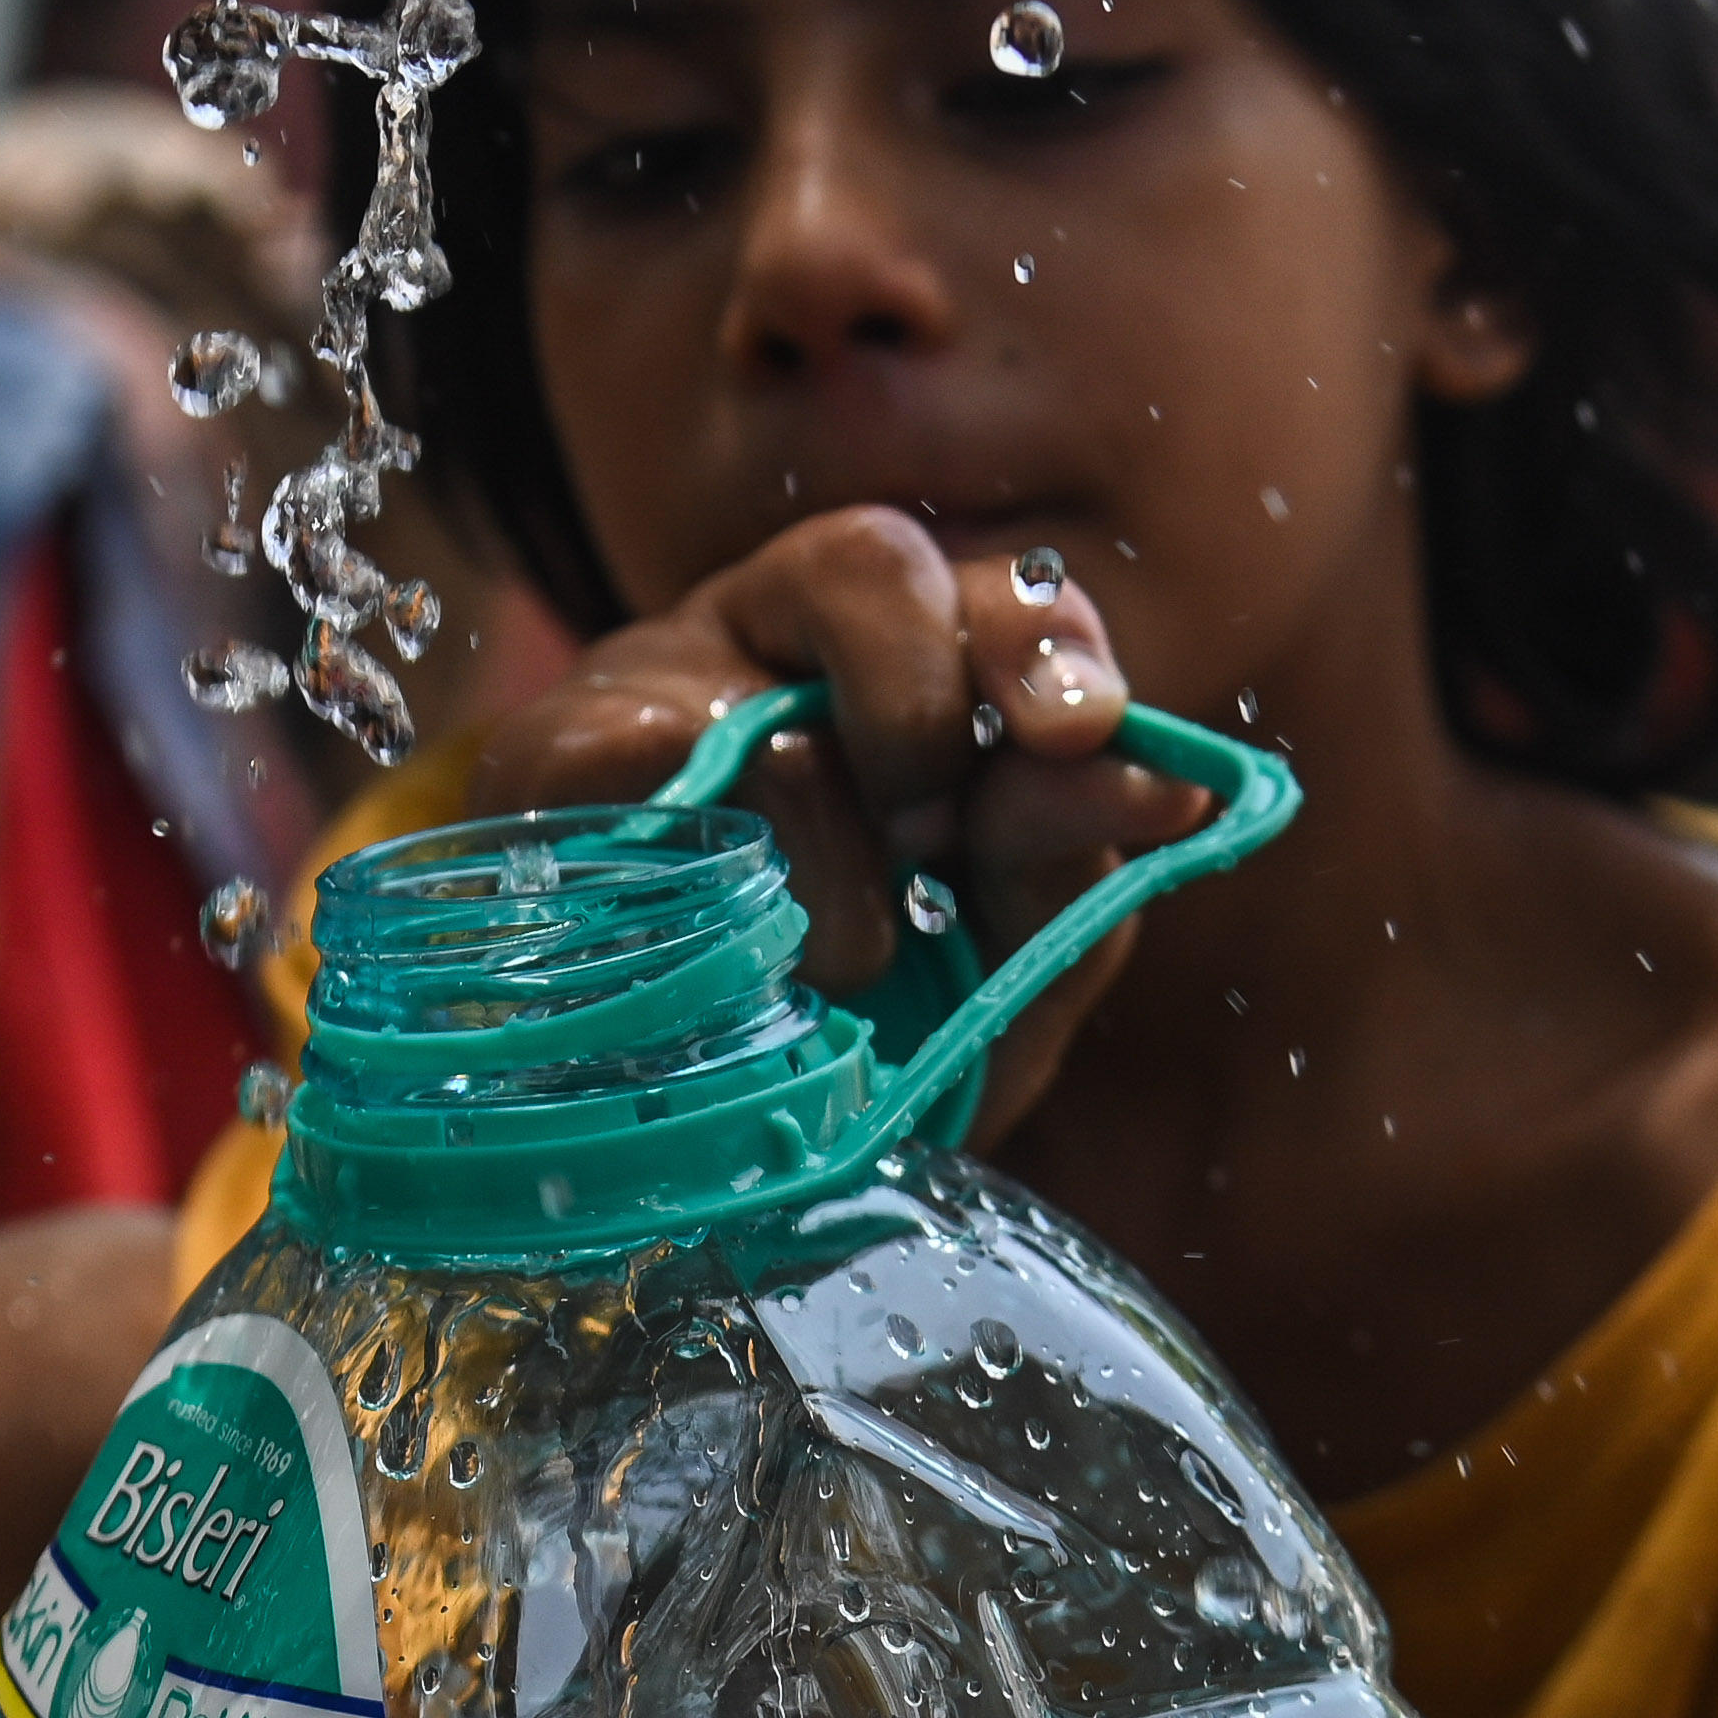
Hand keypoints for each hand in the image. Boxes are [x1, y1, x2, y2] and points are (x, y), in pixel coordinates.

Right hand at [471, 506, 1208, 1144]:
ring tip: (828, 976)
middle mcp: (768, 638)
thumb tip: (1177, 790)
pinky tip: (721, 966)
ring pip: (775, 720)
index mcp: (900, 673)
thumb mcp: (992, 962)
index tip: (1084, 729)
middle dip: (933, 711)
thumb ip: (1069, 868)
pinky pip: (646, 783)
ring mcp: (643, 684)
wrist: (659, 1154)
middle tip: (930, 840)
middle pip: (867, 563)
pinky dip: (718, 901)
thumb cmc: (843, 1035)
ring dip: (836, 885)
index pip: (990, 590)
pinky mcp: (541, 762)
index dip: (1046, 642)